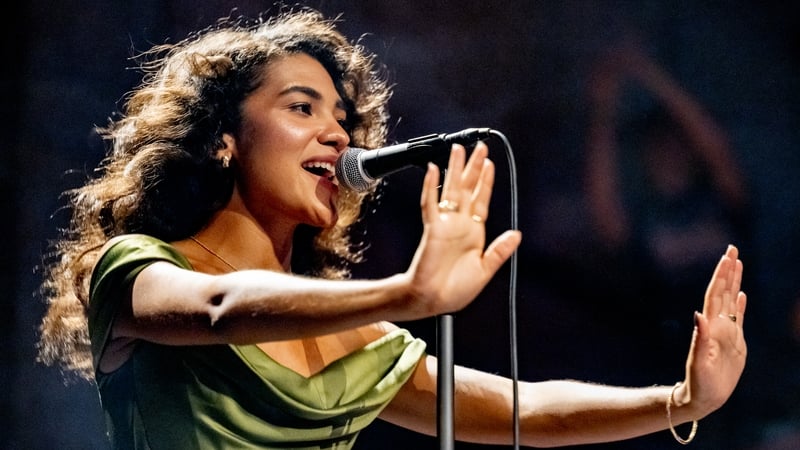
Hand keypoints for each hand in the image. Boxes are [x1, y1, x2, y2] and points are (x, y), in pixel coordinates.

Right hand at [404, 142, 521, 317]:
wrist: (432, 300)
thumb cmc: (454, 290)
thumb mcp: (485, 270)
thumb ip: (499, 251)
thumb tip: (516, 234)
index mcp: (473, 233)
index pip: (481, 200)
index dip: (486, 182)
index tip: (490, 164)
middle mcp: (459, 224)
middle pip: (467, 188)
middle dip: (473, 167)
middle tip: (478, 146)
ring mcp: (445, 224)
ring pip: (450, 190)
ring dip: (454, 169)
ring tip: (458, 149)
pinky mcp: (431, 228)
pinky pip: (430, 203)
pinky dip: (431, 187)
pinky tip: (434, 171)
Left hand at [678, 245, 747, 415]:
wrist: (702, 398)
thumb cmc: (699, 383)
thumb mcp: (698, 362)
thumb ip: (699, 339)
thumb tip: (699, 314)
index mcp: (710, 326)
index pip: (716, 294)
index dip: (721, 275)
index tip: (727, 257)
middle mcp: (717, 325)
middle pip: (724, 291)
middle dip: (728, 270)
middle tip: (732, 248)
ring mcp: (726, 332)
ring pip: (731, 300)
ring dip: (734, 281)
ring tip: (737, 263)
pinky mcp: (734, 343)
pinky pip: (738, 318)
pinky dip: (739, 305)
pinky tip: (741, 294)